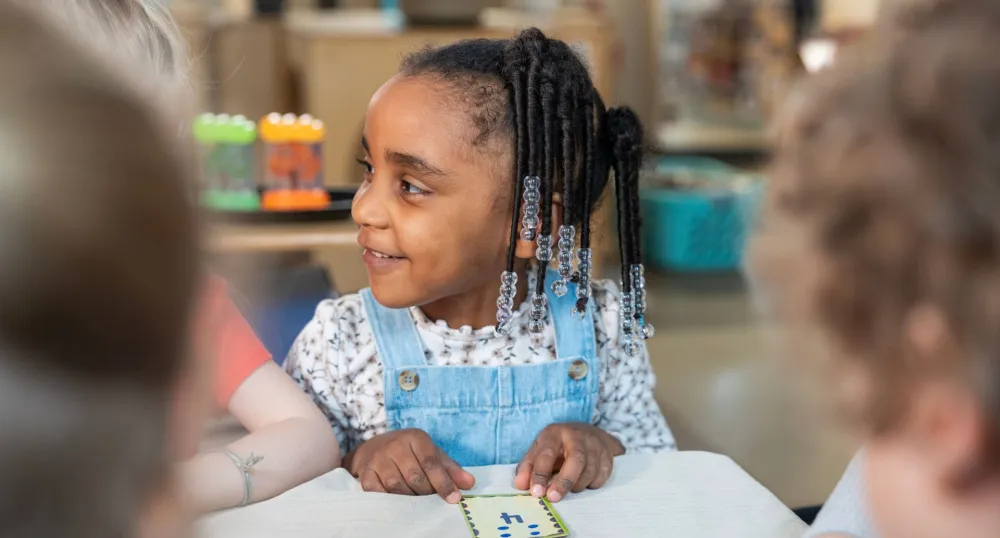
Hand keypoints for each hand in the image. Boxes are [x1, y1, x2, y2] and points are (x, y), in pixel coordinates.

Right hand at [344, 429, 474, 502]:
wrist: (374, 448)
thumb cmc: (409, 453)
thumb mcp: (431, 454)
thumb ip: (450, 469)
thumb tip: (469, 483)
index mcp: (415, 438)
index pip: (431, 463)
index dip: (444, 483)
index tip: (454, 499)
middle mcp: (395, 445)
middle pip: (415, 477)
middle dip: (426, 493)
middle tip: (431, 500)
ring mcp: (378, 459)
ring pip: (397, 486)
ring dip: (409, 498)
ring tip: (416, 502)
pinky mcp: (365, 472)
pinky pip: (378, 492)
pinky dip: (389, 500)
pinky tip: (397, 503)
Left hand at [514, 423, 624, 502]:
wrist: (589, 432)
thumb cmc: (558, 446)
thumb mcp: (539, 450)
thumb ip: (528, 467)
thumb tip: (520, 485)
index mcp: (555, 433)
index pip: (547, 454)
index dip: (540, 474)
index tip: (536, 492)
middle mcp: (577, 436)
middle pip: (576, 460)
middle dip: (564, 481)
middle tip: (554, 498)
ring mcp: (596, 445)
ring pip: (590, 471)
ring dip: (577, 485)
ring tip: (568, 488)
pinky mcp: (608, 455)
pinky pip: (602, 477)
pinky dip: (591, 484)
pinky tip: (584, 482)